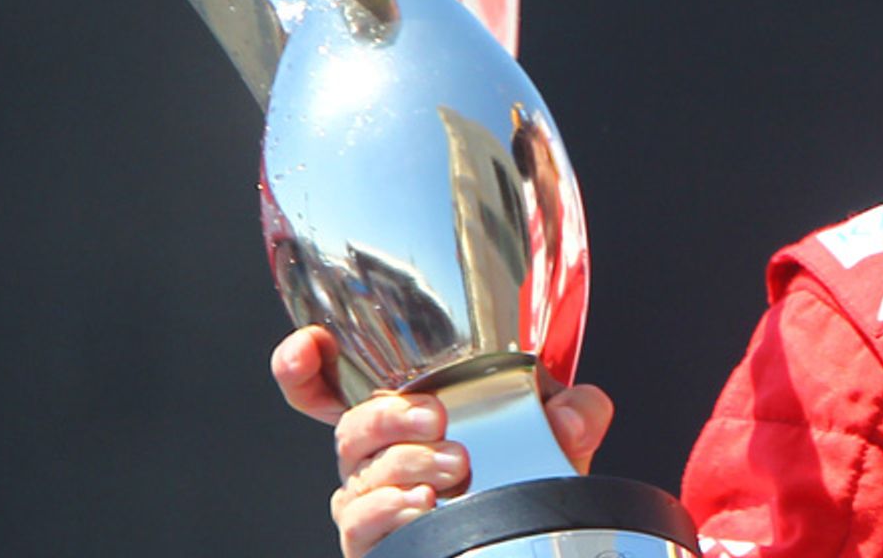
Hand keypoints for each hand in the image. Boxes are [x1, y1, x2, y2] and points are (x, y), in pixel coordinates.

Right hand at [271, 326, 614, 557]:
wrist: (526, 543)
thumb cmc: (520, 480)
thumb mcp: (553, 438)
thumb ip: (571, 416)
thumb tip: (574, 411)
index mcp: (406, 414)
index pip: (338, 382)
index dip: (307, 363)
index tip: (309, 345)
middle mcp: (377, 455)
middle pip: (351, 425)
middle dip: (388, 416)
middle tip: (437, 419)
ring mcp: (371, 500)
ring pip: (359, 474)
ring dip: (405, 464)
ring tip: (452, 467)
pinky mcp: (372, 541)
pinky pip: (362, 524)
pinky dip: (390, 510)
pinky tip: (422, 507)